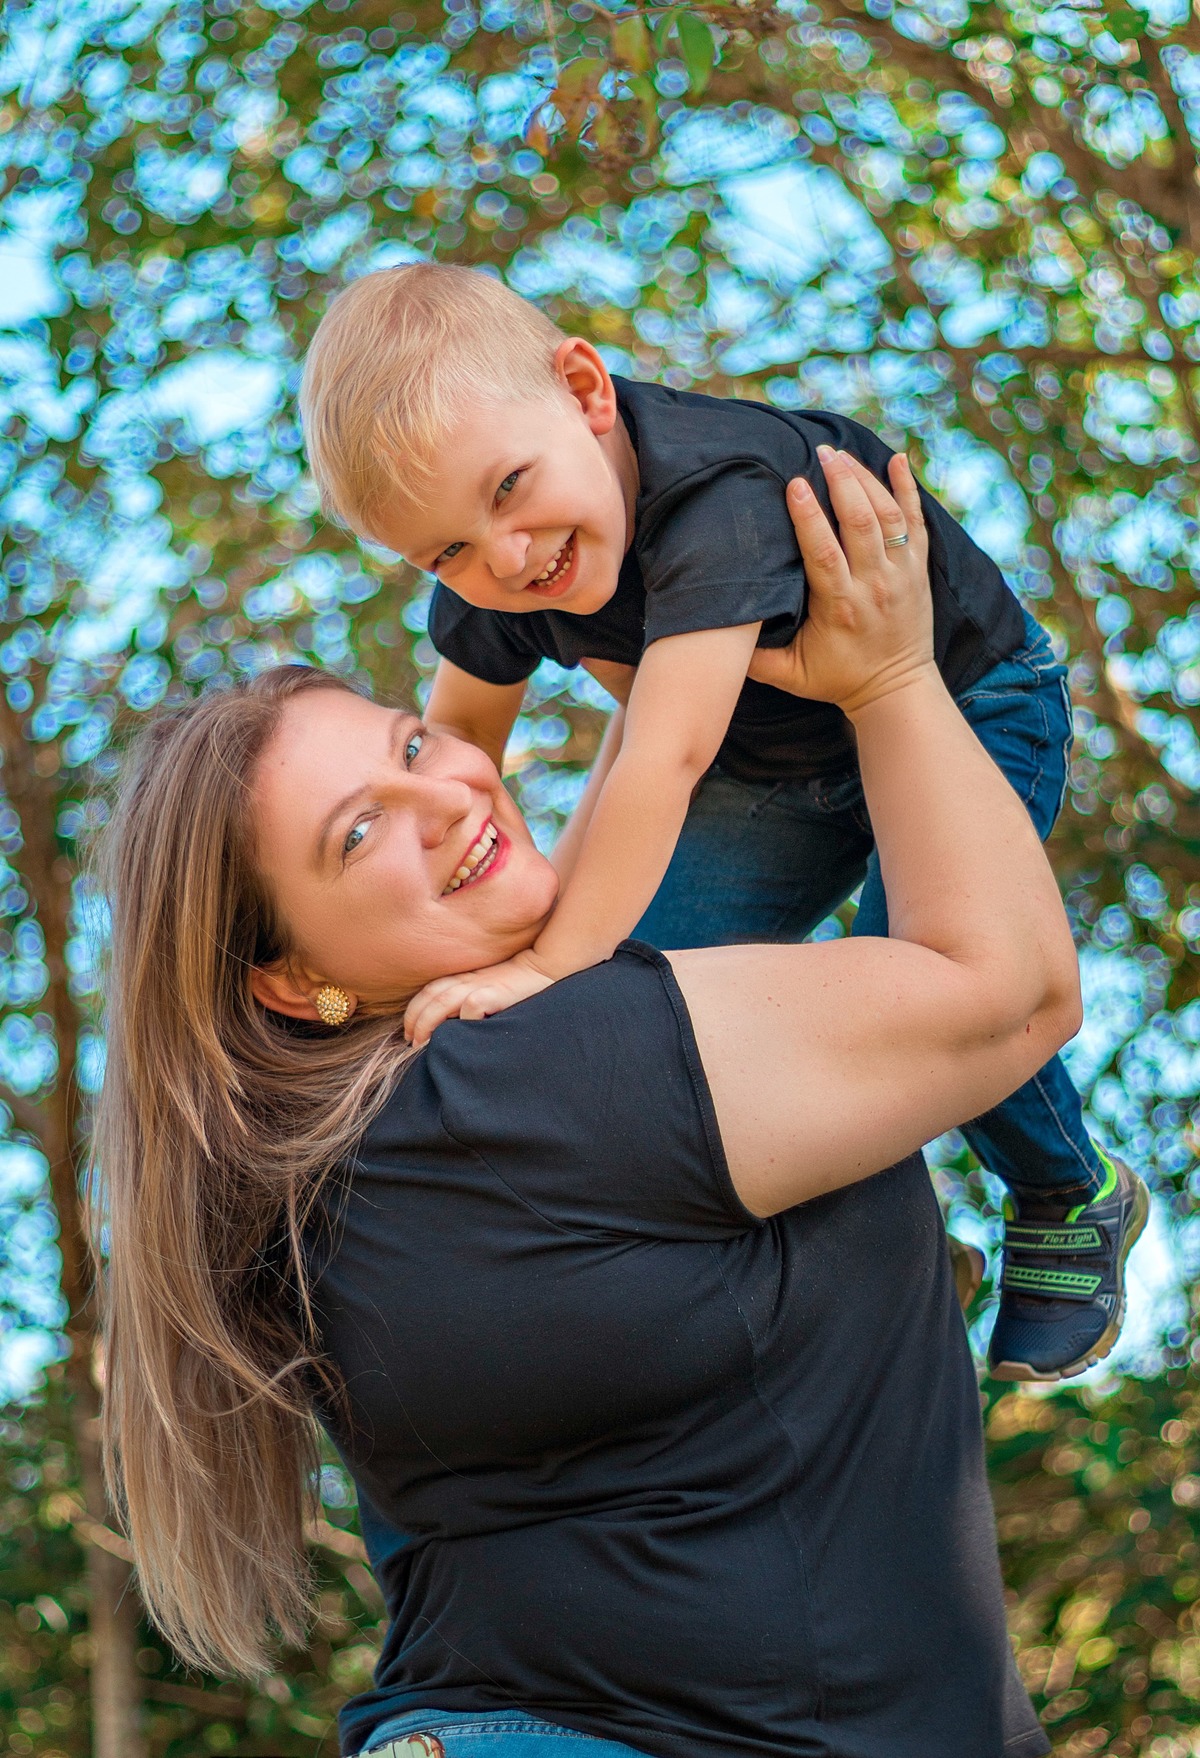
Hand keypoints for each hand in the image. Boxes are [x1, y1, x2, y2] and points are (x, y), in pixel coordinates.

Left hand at [403, 949, 557, 1046]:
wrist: (545, 965)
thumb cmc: (518, 982)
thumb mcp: (488, 985)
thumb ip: (470, 996)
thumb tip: (450, 1024)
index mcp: (463, 976)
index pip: (428, 991)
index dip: (414, 1012)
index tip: (410, 1033)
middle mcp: (466, 979)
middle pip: (428, 996)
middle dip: (414, 1020)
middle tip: (411, 1042)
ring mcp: (479, 985)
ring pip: (441, 1002)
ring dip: (426, 1023)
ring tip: (421, 1045)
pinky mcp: (494, 992)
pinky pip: (471, 1006)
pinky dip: (461, 1020)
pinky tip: (458, 1036)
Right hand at [747, 449, 934, 718]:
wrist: (896, 690)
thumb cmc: (837, 680)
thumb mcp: (791, 676)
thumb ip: (753, 658)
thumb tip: (711, 635)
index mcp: (840, 607)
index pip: (823, 553)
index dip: (809, 516)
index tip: (794, 483)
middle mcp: (875, 585)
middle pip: (860, 523)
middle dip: (841, 482)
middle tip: (821, 453)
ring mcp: (901, 574)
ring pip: (887, 516)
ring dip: (866, 480)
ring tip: (841, 454)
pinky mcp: (918, 568)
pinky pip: (918, 520)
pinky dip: (908, 488)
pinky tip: (895, 458)